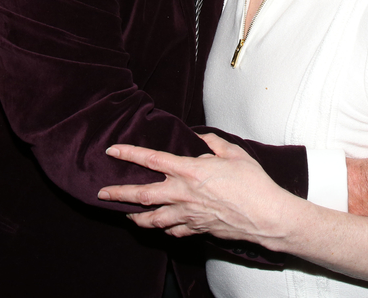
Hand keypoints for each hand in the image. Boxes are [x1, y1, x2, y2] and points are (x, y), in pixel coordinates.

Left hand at [98, 133, 291, 243]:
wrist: (266, 216)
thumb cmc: (253, 183)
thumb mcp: (234, 152)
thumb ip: (214, 143)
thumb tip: (201, 137)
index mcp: (191, 170)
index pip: (152, 160)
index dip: (129, 154)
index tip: (113, 151)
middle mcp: (184, 194)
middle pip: (142, 195)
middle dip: (118, 193)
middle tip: (102, 193)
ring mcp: (188, 215)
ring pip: (152, 219)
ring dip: (135, 217)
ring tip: (125, 214)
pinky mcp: (197, 229)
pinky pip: (173, 231)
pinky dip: (163, 228)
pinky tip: (160, 226)